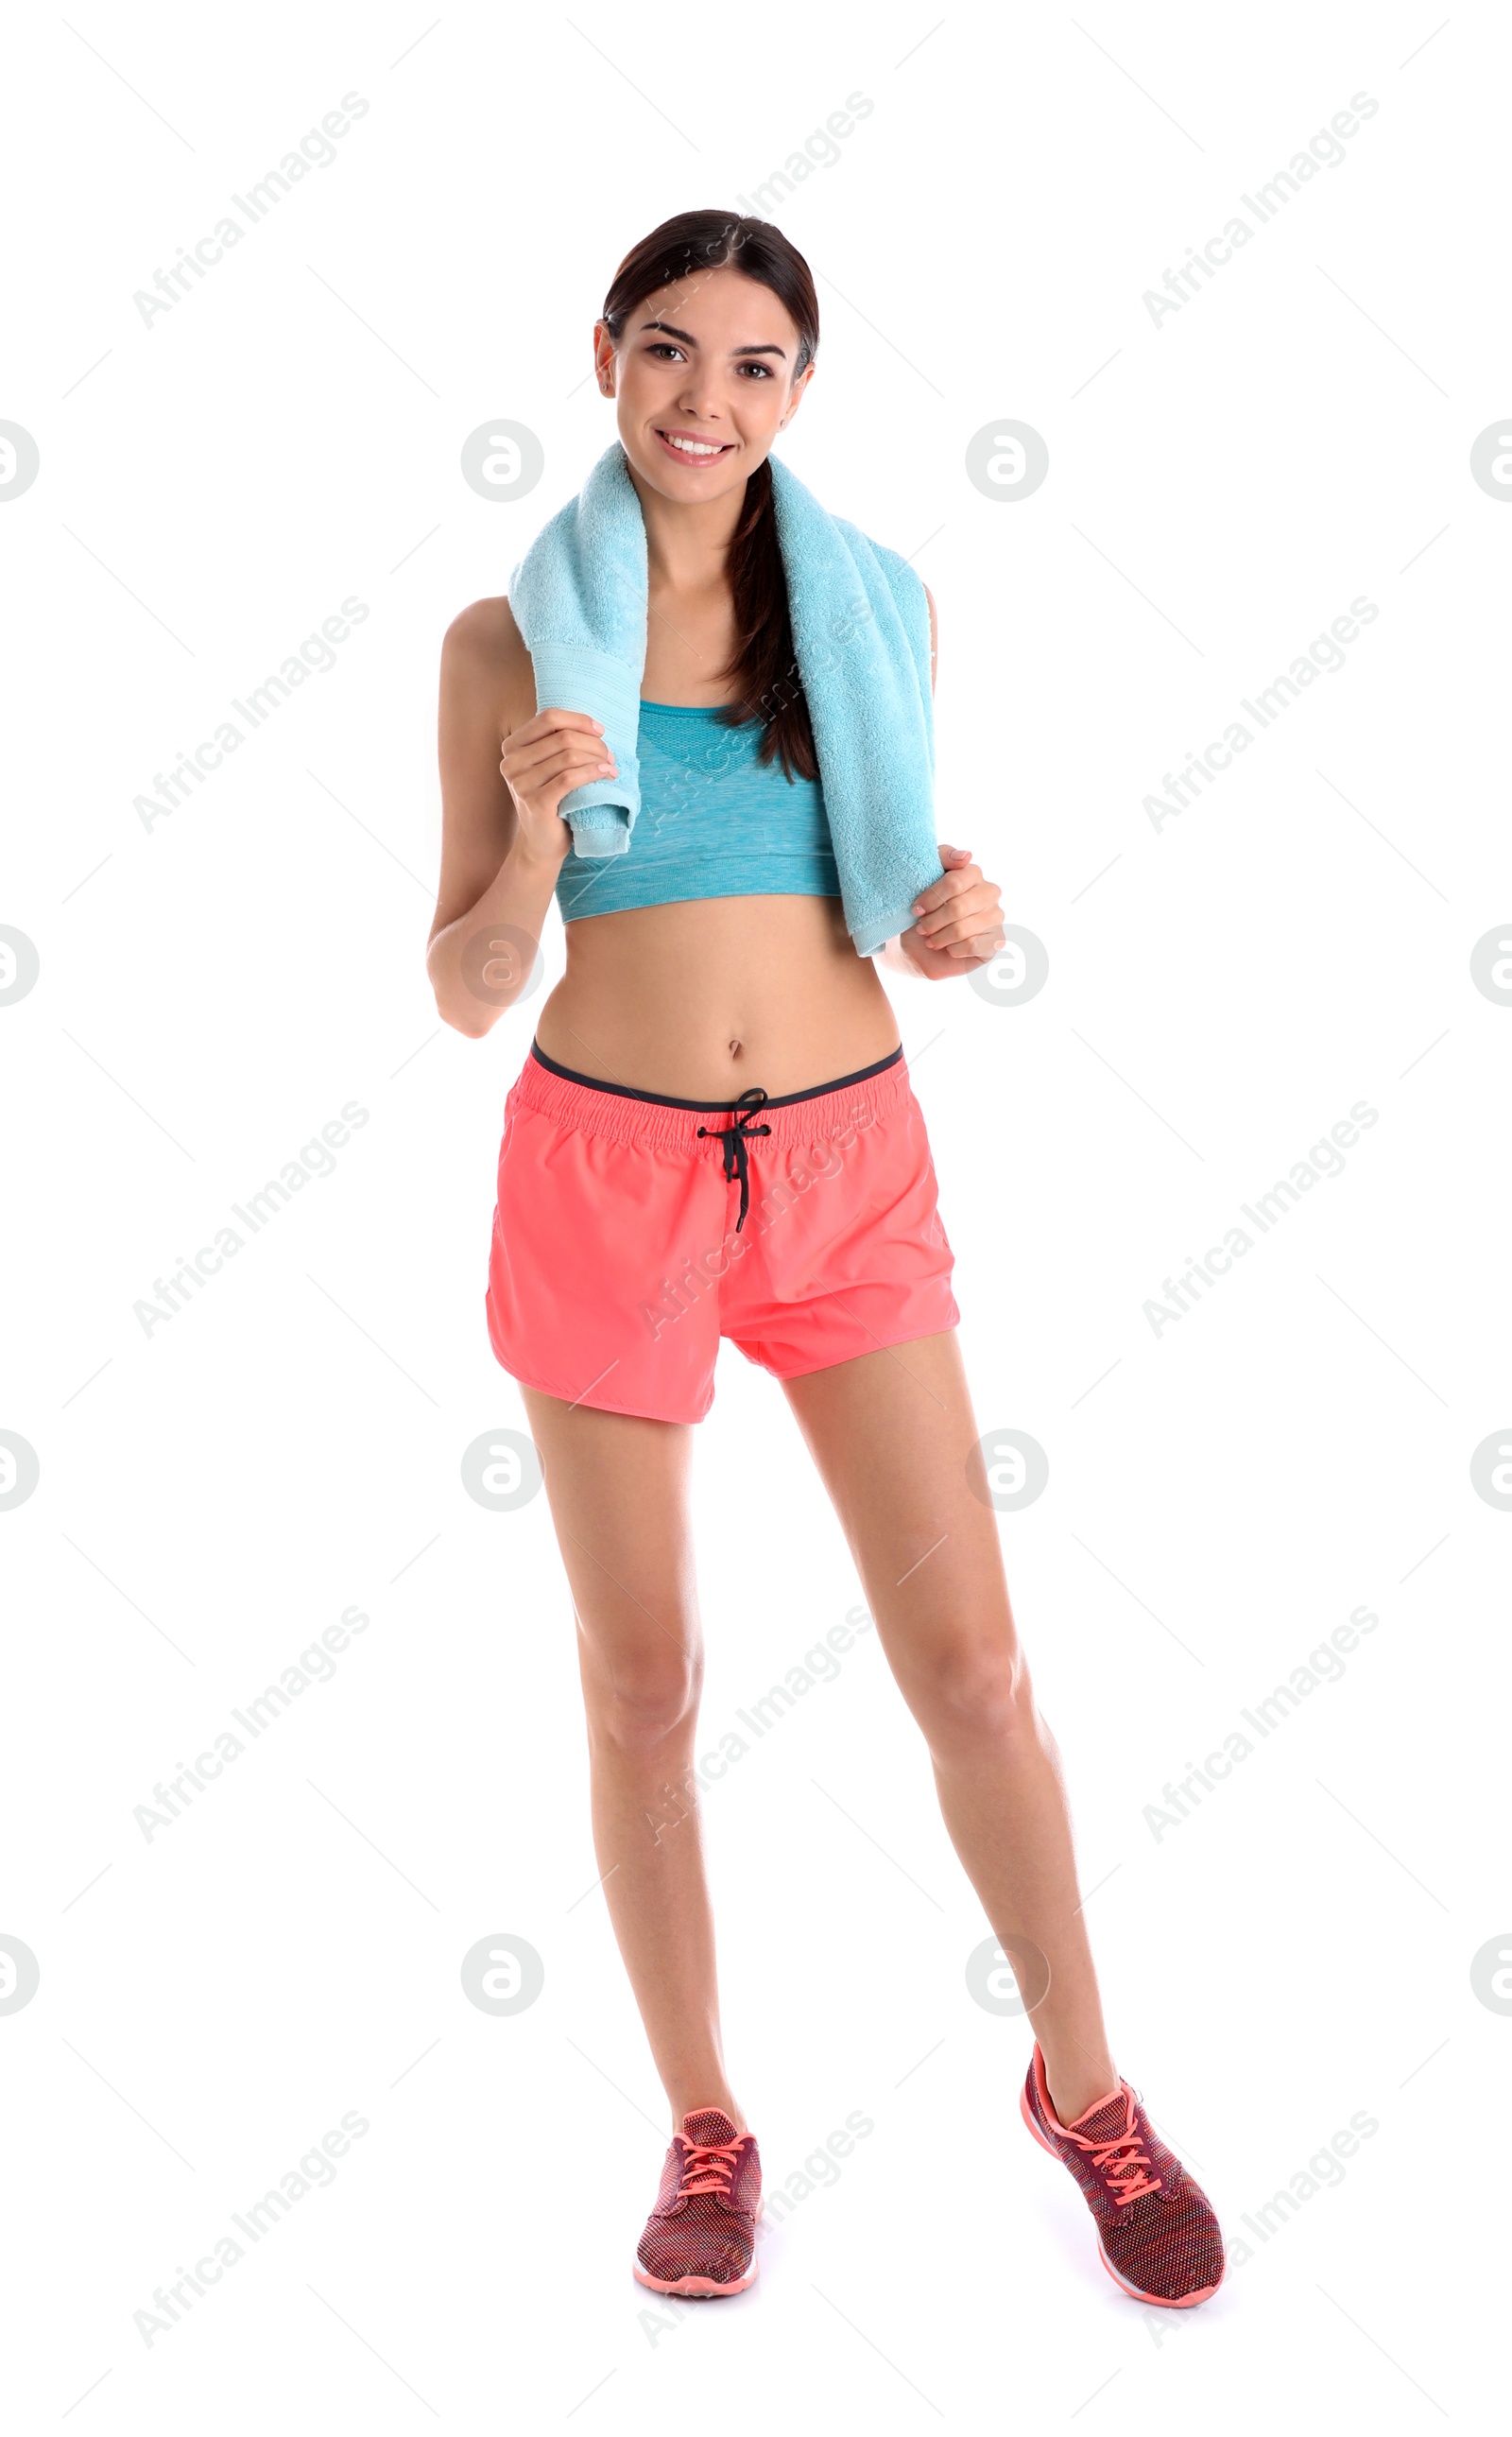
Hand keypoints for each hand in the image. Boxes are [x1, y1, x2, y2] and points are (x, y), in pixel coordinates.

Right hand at [499, 708, 615, 866]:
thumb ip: (558, 743)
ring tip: (610, 767)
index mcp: (512, 746)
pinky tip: (606, 774)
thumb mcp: (548, 766)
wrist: (542, 843)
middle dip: (593, 743)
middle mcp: (511, 763)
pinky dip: (593, 772)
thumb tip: (594, 727)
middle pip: (562, 736)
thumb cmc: (552, 800)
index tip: (600, 731)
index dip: (579, 720)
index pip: (549, 718)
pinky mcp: (535, 803)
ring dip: (597, 758)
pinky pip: (570, 778)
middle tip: (609, 755)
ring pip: (569, 756)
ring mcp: (520, 783)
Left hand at [898, 846, 1005, 978]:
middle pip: (959, 907)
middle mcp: (990, 892)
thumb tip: (966, 857)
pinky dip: (953, 949)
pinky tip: (948, 948)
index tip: (917, 909)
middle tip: (922, 928)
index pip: (955, 882)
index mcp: (973, 873)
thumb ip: (943, 857)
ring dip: (940, 937)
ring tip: (930, 940)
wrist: (920, 945)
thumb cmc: (923, 909)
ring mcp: (996, 916)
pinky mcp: (997, 940)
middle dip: (934, 921)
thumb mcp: (924, 877)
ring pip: (963, 929)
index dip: (932, 898)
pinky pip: (973, 946)